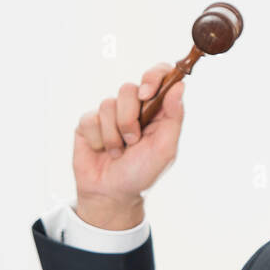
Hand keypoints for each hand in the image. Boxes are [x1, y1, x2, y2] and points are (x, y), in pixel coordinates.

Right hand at [72, 62, 184, 228]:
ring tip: (119, 151)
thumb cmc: (142, 172)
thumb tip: (180, 85)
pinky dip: (99, 139)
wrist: (112, 192)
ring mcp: (110, 113)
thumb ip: (173, 117)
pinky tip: (102, 151)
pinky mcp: (89, 121)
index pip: (159, 76)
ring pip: (108, 103)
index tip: (147, 94)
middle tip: (133, 141)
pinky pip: (91, 118)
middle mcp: (133, 108)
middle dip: (130, 118)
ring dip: (115, 134)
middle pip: (129, 88)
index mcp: (156, 111)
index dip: (153, 77)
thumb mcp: (165, 148)